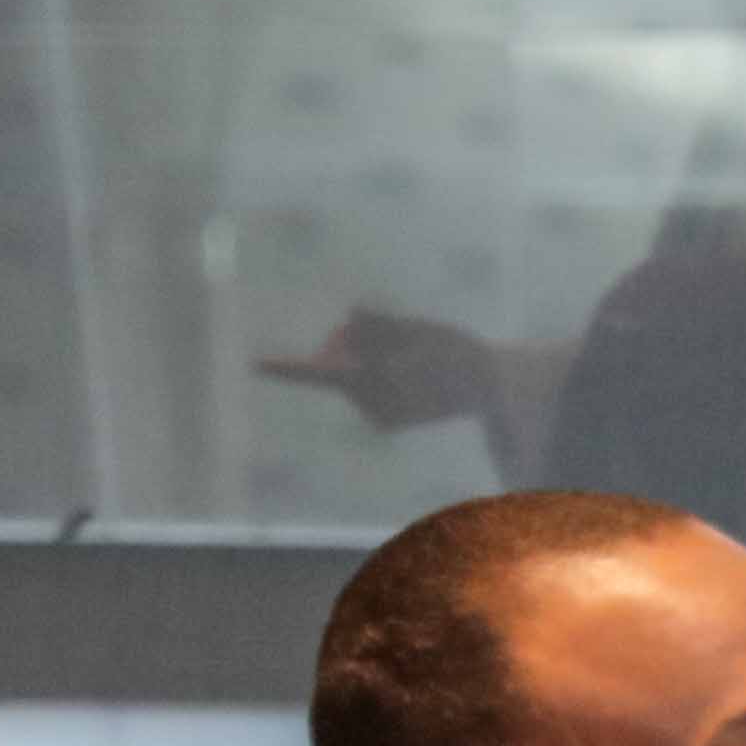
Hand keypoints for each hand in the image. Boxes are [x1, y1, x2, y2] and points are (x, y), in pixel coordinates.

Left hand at [261, 306, 520, 439]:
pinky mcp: (385, 423)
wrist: (489, 386)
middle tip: (390, 335)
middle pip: (338, 363)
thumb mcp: (412, 326)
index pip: (321, 372)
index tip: (256, 365)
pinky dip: (377, 378)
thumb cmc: (453, 351)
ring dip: (367, 361)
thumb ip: (373, 324)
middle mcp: (372, 404)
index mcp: (377, 379)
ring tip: (408, 357)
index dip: (286, 368)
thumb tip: (346, 321)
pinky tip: (407, 376)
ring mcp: (378, 416)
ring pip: (351, 379)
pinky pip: (365, 392)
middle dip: (350, 345)